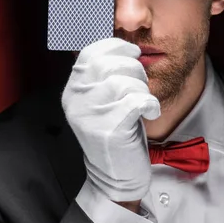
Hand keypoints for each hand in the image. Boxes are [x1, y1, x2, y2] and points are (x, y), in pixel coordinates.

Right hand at [62, 38, 160, 202]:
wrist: (115, 176)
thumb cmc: (116, 132)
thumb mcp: (104, 100)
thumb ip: (106, 74)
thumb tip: (127, 46)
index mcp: (73, 89)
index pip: (90, 52)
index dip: (116, 47)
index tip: (133, 53)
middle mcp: (75, 99)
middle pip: (109, 63)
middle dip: (134, 68)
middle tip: (142, 85)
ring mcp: (90, 115)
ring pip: (124, 81)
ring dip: (143, 89)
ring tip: (144, 102)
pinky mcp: (108, 129)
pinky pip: (136, 100)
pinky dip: (150, 104)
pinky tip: (150, 113)